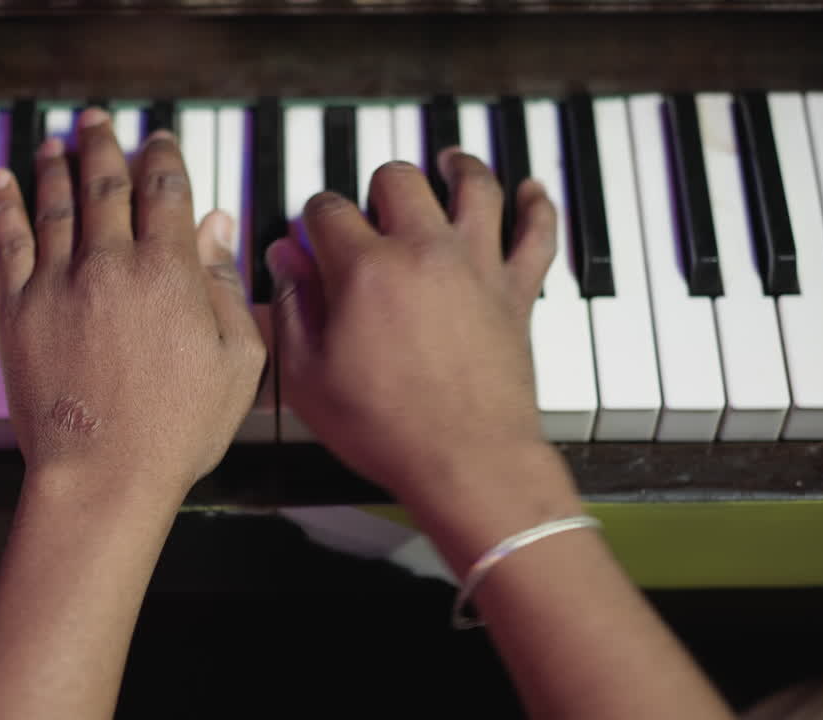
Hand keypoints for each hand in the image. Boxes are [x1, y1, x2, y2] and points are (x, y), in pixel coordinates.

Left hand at [0, 108, 264, 495]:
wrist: (104, 473)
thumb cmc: (178, 428)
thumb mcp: (237, 360)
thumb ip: (226, 287)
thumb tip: (216, 228)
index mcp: (168, 273)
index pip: (164, 191)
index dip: (162, 158)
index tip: (159, 142)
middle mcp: (110, 264)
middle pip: (105, 184)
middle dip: (103, 145)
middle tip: (98, 120)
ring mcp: (58, 283)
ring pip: (55, 203)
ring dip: (55, 164)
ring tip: (56, 140)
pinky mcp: (17, 309)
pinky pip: (6, 241)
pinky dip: (2, 205)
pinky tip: (1, 180)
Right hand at [267, 152, 558, 502]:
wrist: (468, 462)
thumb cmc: (387, 429)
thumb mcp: (308, 378)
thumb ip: (291, 310)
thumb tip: (284, 261)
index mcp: (365, 269)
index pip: (328, 209)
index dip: (313, 218)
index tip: (311, 236)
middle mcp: (423, 251)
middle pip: (398, 179)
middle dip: (377, 188)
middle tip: (372, 211)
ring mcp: (477, 265)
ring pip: (473, 185)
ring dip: (458, 166)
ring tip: (450, 161)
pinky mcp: (516, 291)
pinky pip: (538, 232)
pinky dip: (538, 205)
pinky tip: (531, 190)